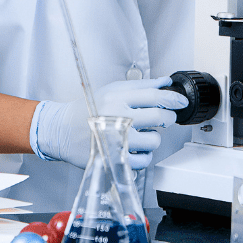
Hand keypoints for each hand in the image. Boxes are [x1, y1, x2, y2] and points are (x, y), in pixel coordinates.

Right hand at [32, 78, 187, 169]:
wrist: (61, 130)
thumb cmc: (87, 110)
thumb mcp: (110, 90)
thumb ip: (140, 86)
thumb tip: (165, 83)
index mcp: (117, 97)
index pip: (155, 96)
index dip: (173, 99)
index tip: (180, 102)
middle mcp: (118, 117)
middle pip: (160, 117)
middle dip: (166, 118)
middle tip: (161, 119)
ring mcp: (117, 140)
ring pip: (154, 140)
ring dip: (152, 138)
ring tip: (139, 134)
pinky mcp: (116, 158)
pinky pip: (144, 160)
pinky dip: (142, 155)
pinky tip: (133, 148)